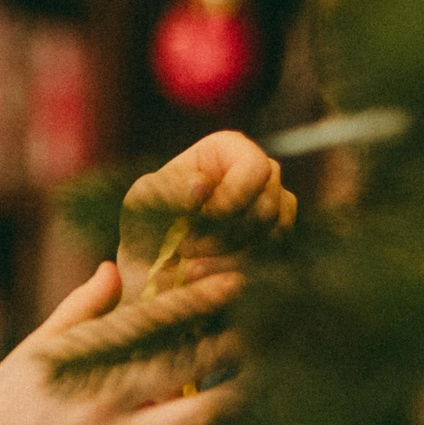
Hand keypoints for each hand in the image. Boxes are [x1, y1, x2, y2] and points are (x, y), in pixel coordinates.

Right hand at [0, 262, 243, 424]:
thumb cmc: (6, 409)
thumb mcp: (33, 354)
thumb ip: (78, 312)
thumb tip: (113, 268)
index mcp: (84, 368)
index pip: (154, 325)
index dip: (200, 302)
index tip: (235, 282)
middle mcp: (106, 407)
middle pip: (187, 370)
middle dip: (230, 345)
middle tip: (266, 325)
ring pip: (196, 422)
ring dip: (230, 396)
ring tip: (257, 374)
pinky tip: (228, 421)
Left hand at [117, 130, 297, 297]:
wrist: (154, 259)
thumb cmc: (148, 220)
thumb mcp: (145, 201)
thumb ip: (169, 190)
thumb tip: (202, 184)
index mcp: (230, 149)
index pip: (255, 167)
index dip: (233, 197)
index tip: (200, 219)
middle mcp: (262, 172)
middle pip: (268, 205)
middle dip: (226, 235)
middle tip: (185, 250)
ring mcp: (277, 205)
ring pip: (274, 234)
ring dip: (231, 257)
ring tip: (190, 268)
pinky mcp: (278, 238)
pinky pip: (274, 256)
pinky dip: (240, 270)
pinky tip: (207, 275)